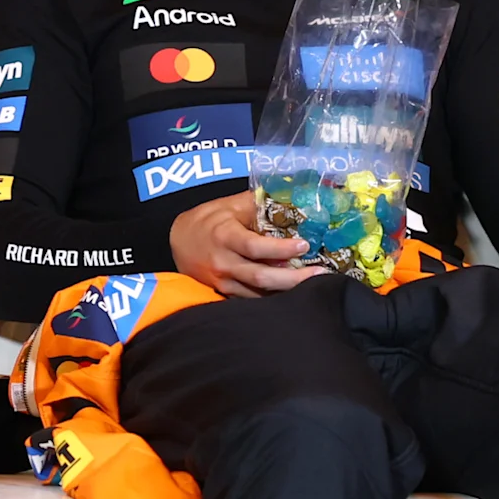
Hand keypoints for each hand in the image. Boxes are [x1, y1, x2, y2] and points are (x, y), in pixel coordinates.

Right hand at [169, 191, 324, 297]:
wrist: (177, 240)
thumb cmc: (207, 219)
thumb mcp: (230, 205)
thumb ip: (258, 204)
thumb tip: (292, 199)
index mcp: (225, 236)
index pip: (255, 247)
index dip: (281, 249)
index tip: (304, 245)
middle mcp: (223, 262)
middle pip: (261, 277)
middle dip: (294, 278)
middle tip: (320, 273)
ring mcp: (222, 281)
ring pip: (258, 294)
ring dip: (287, 291)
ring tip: (313, 284)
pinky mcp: (223, 293)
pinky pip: (251, 299)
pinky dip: (272, 298)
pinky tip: (292, 294)